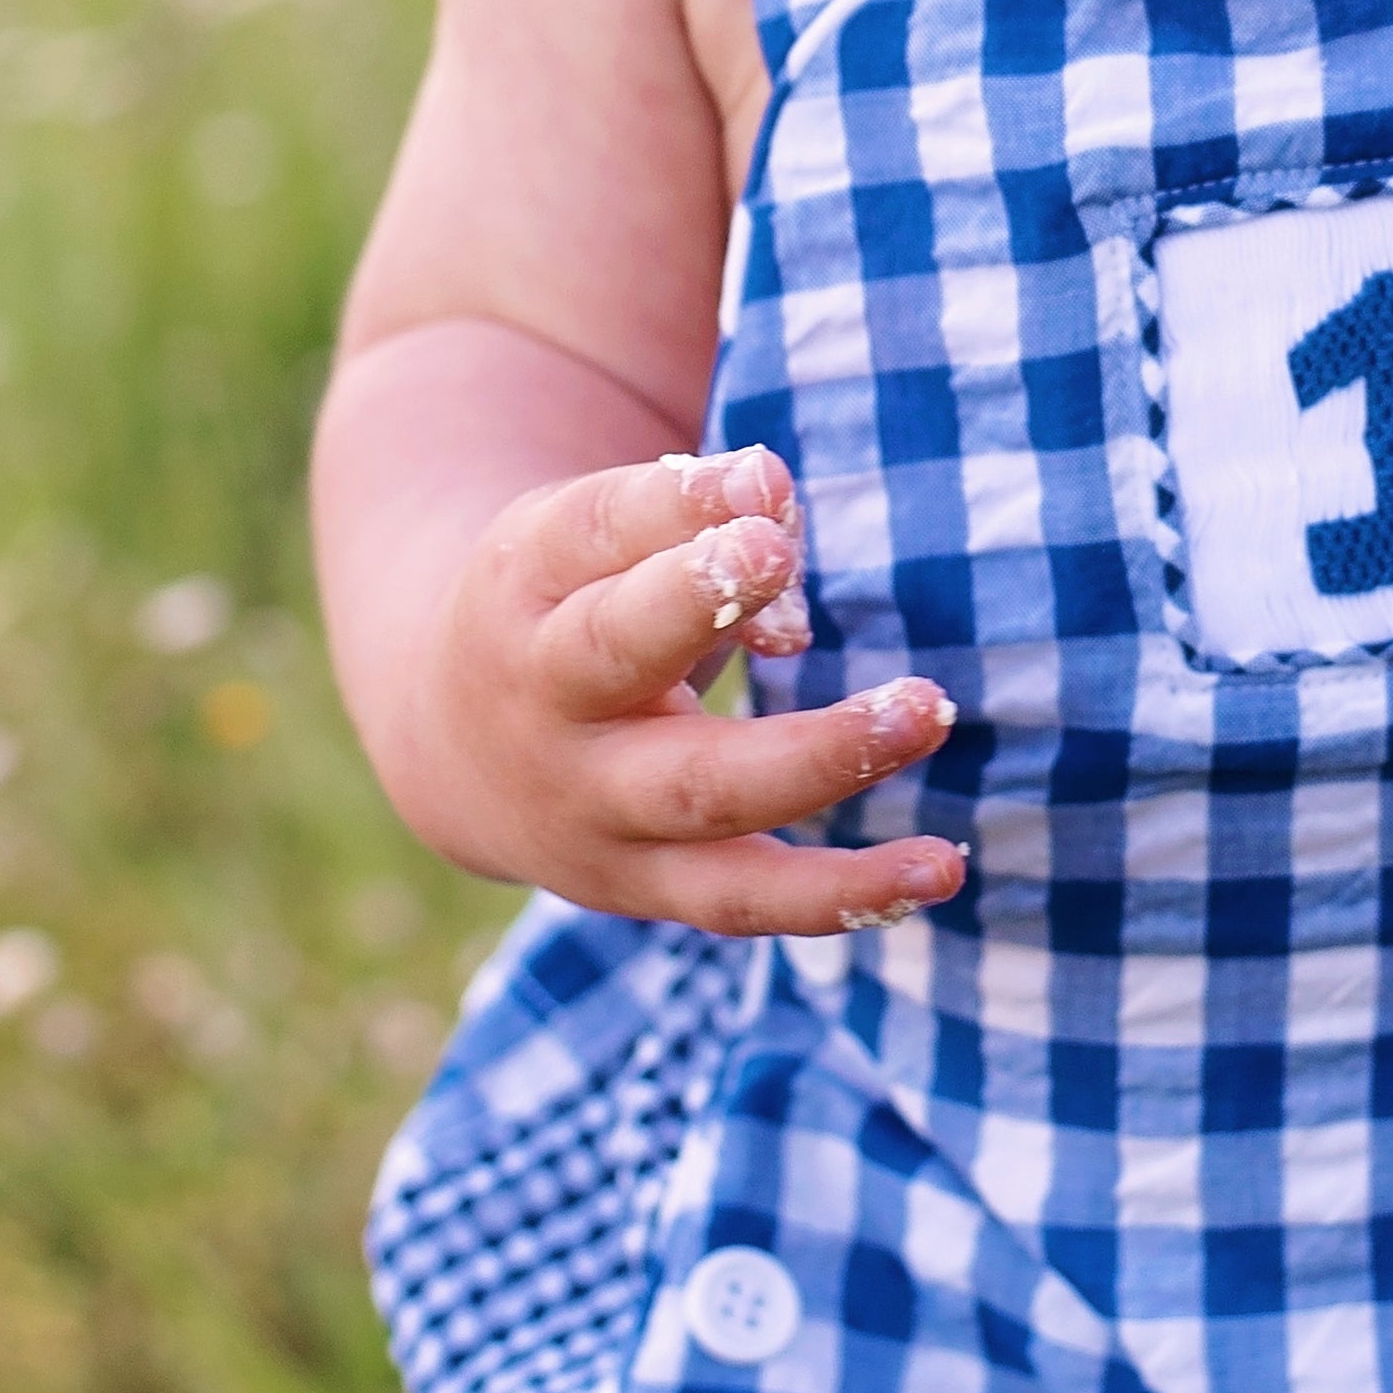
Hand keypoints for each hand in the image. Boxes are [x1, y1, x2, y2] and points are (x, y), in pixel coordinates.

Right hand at [422, 444, 962, 931]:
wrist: (455, 749)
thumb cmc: (570, 602)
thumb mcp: (598, 535)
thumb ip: (689, 506)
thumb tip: (773, 499)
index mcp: (527, 582)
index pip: (596, 529)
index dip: (675, 507)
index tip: (761, 491)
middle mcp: (546, 699)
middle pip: (616, 655)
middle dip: (701, 608)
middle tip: (785, 556)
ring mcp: (592, 807)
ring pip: (701, 796)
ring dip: (819, 758)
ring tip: (927, 711)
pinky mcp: (643, 887)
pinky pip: (742, 901)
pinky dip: (842, 895)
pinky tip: (938, 869)